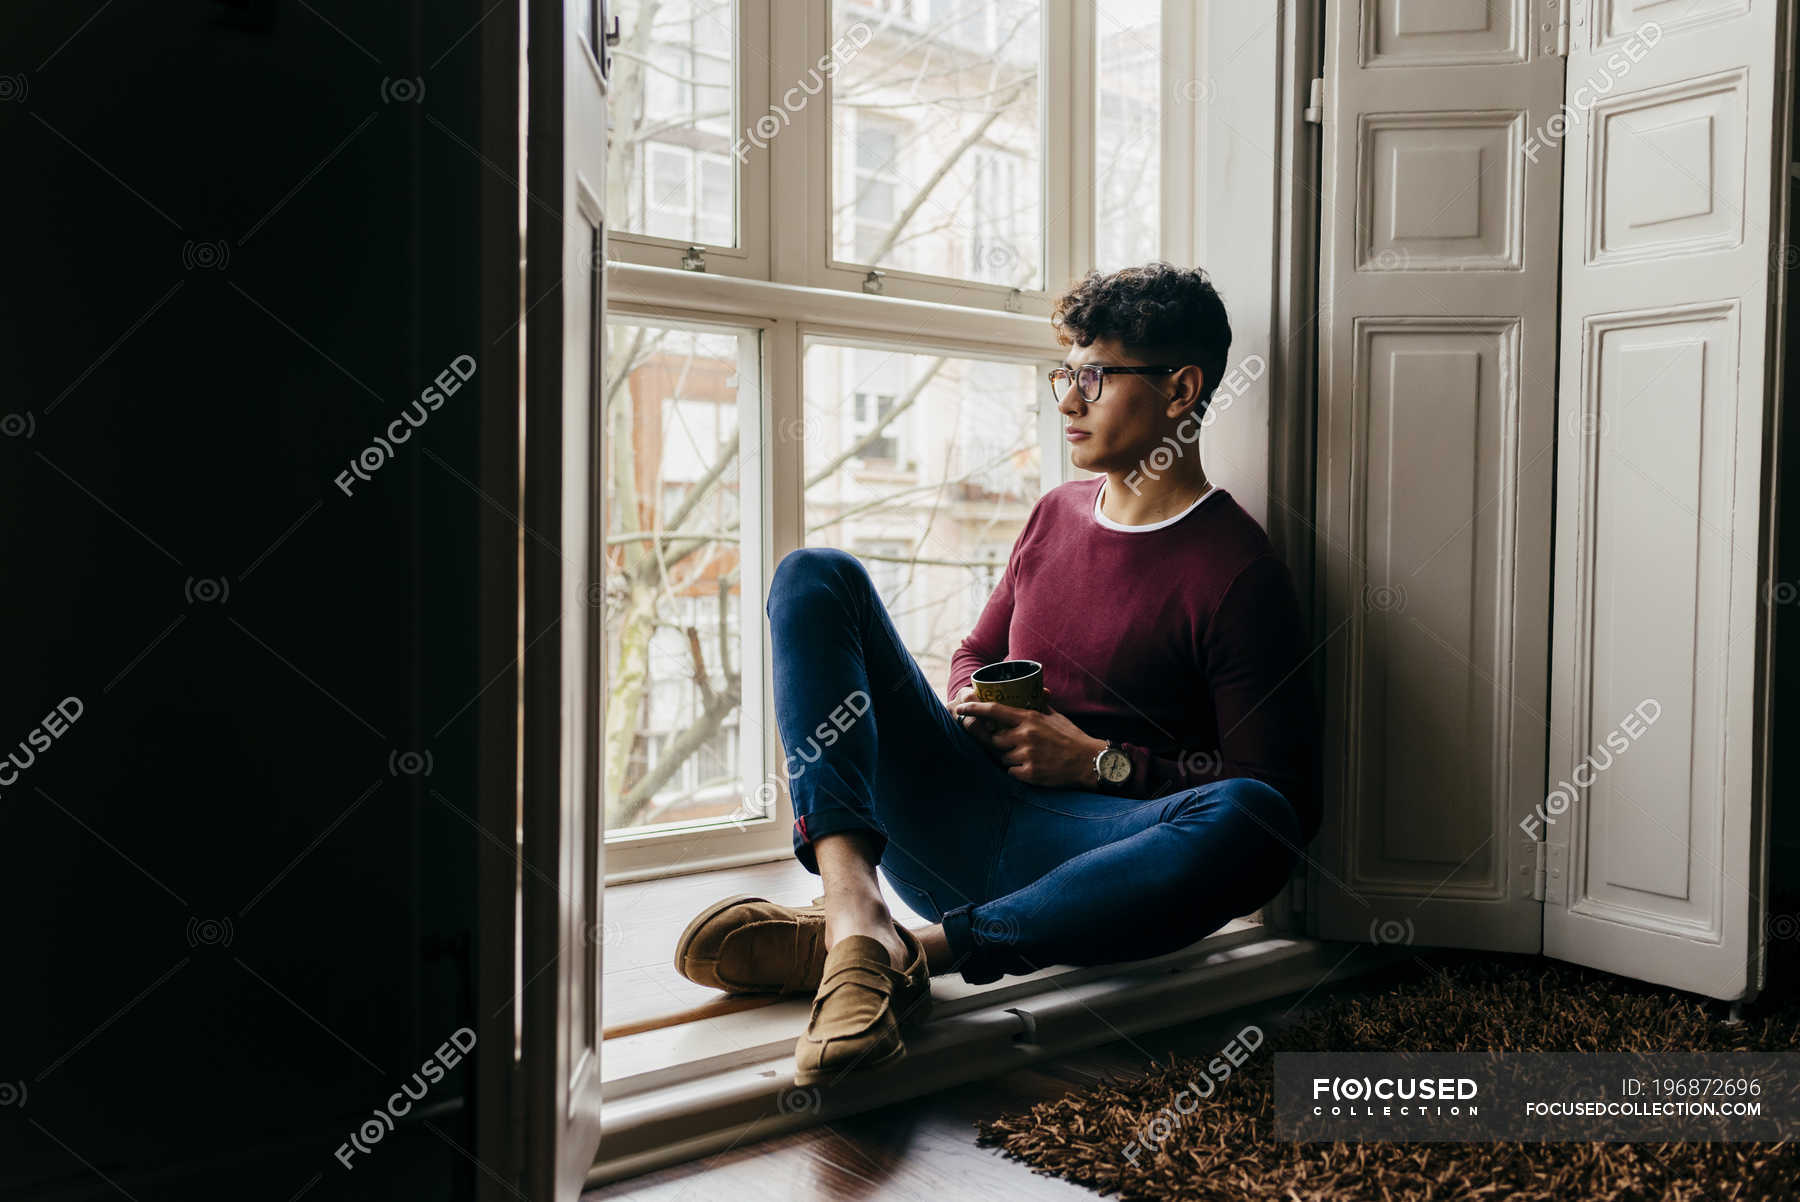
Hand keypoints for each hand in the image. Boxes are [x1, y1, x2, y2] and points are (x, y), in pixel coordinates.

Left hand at [953, 689, 1106, 787]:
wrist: (1088, 761)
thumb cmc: (1071, 737)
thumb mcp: (1054, 716)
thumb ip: (1037, 706)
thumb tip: (1033, 692)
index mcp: (1029, 718)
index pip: (994, 711)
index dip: (974, 709)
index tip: (961, 708)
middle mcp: (1024, 735)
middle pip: (994, 739)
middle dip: (998, 742)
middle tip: (1011, 744)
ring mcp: (1026, 755)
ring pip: (1002, 757)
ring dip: (1010, 757)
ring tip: (1030, 756)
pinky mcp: (1030, 773)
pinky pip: (1011, 772)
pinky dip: (1018, 771)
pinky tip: (1033, 767)